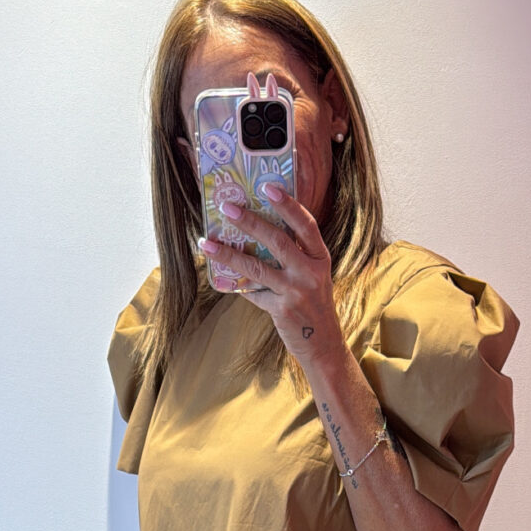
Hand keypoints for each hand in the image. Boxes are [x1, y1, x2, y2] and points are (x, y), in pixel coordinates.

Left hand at [200, 182, 344, 366]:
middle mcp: (311, 272)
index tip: (267, 187)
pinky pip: (254, 293)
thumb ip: (295, 255)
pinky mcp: (282, 310)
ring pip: (257, 267)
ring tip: (208, 243)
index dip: (288, 204)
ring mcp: (296, 291)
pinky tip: (222, 278)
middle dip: (250, 221)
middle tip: (227, 207)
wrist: (322, 344)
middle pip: (277, 240)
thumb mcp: (313, 275)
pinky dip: (238, 285)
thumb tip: (258, 232)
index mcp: (320, 258)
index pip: (305, 224)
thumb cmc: (313, 304)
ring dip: (229, 254)